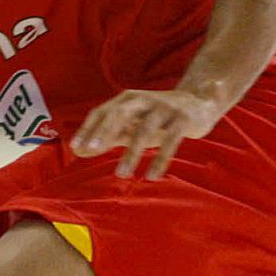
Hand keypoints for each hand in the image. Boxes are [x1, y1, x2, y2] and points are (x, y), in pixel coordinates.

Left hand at [70, 87, 222, 179]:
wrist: (200, 103)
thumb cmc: (157, 118)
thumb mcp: (132, 124)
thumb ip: (108, 137)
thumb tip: (78, 152)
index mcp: (127, 99)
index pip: (101, 112)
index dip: (88, 129)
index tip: (75, 148)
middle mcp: (143, 100)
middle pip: (119, 114)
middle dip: (104, 132)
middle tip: (91, 150)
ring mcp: (164, 108)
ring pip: (144, 130)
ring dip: (131, 153)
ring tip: (121, 174)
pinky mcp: (183, 119)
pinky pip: (170, 140)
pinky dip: (160, 159)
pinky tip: (152, 176)